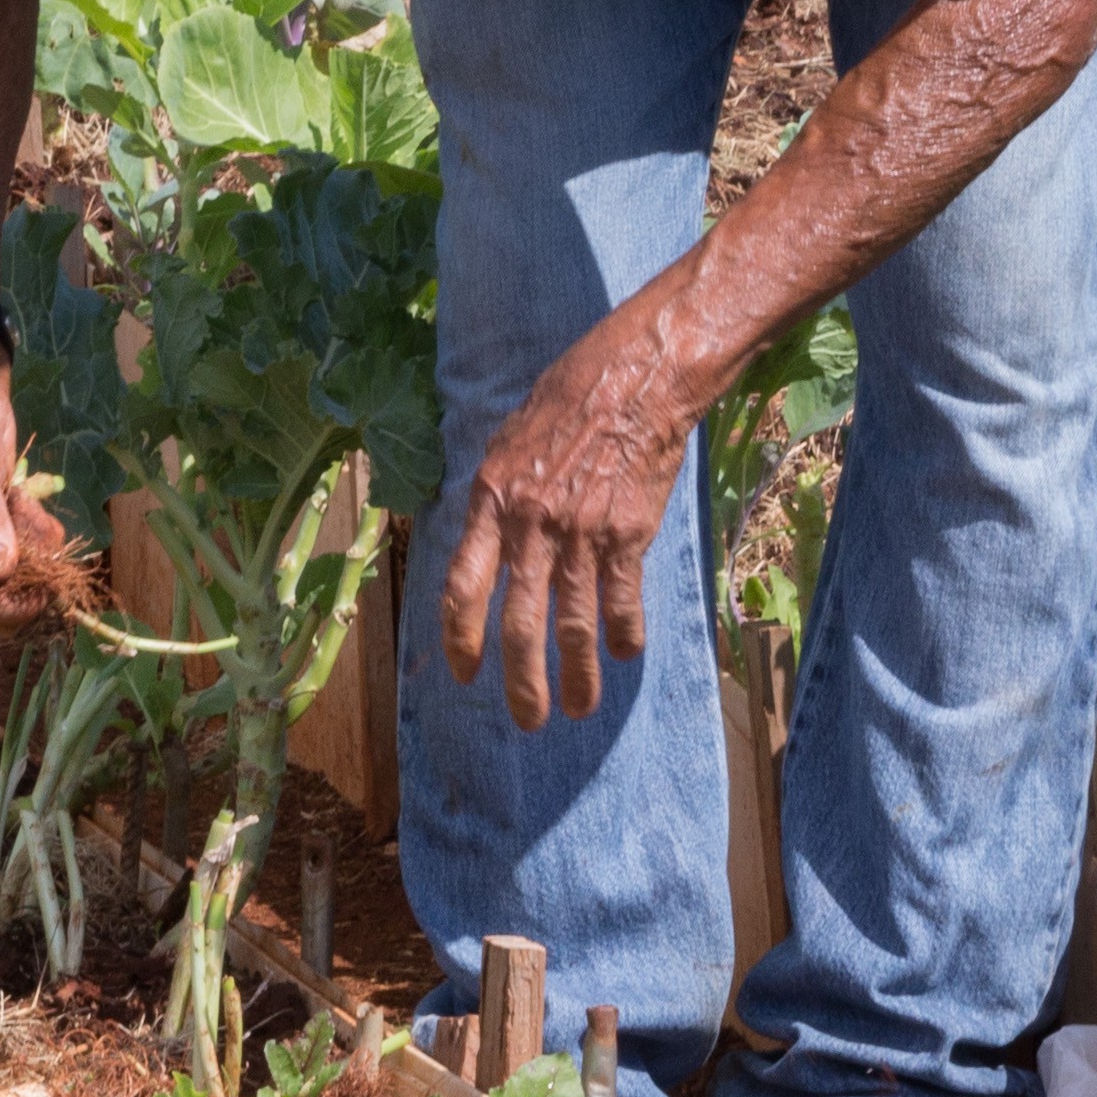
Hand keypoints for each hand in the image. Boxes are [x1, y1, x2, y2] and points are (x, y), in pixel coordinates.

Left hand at [439, 283, 713, 729]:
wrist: (636, 376)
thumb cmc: (567, 397)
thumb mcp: (505, 439)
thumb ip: (491, 496)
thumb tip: (477, 542)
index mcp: (491, 499)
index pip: (462, 585)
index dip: (460, 637)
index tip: (463, 673)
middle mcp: (530, 524)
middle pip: (518, 624)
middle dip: (521, 681)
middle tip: (526, 721)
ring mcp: (580, 533)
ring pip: (573, 625)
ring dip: (575, 676)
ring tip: (578, 709)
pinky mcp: (628, 533)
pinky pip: (622, 600)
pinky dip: (624, 634)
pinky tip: (624, 655)